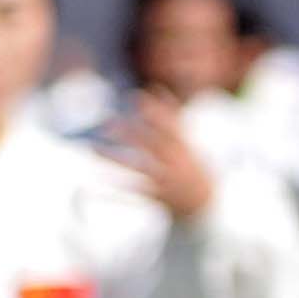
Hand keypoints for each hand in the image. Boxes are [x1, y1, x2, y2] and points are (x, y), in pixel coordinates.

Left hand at [101, 96, 219, 224]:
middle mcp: (176, 163)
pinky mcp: (156, 197)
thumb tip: (160, 91)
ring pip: (137, 168)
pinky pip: (132, 193)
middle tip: (106, 121)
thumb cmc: (191, 168)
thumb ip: (173, 119)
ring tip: (93, 148)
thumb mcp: (187, 143)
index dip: (156, 110)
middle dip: (130, 133)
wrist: (206, 206)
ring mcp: (166, 181)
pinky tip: (92, 188)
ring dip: (114, 159)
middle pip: (151, 145)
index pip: (170, 126)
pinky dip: (112, 192)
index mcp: (184, 149)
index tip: (137, 95)